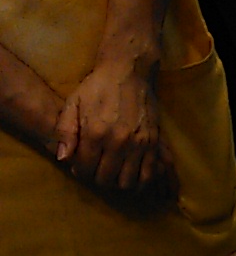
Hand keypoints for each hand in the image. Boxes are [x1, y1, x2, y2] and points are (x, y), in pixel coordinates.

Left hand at [54, 57, 174, 201]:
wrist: (129, 72)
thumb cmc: (98, 87)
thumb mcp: (74, 103)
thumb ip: (65, 131)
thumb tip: (63, 159)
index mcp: (95, 132)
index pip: (85, 168)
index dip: (80, 172)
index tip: (80, 167)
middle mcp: (117, 142)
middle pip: (105, 179)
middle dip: (97, 179)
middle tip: (96, 171)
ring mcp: (138, 145)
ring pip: (126, 182)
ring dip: (117, 183)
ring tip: (113, 174)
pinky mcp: (153, 145)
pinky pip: (147, 175)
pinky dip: (138, 183)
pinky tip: (131, 177)